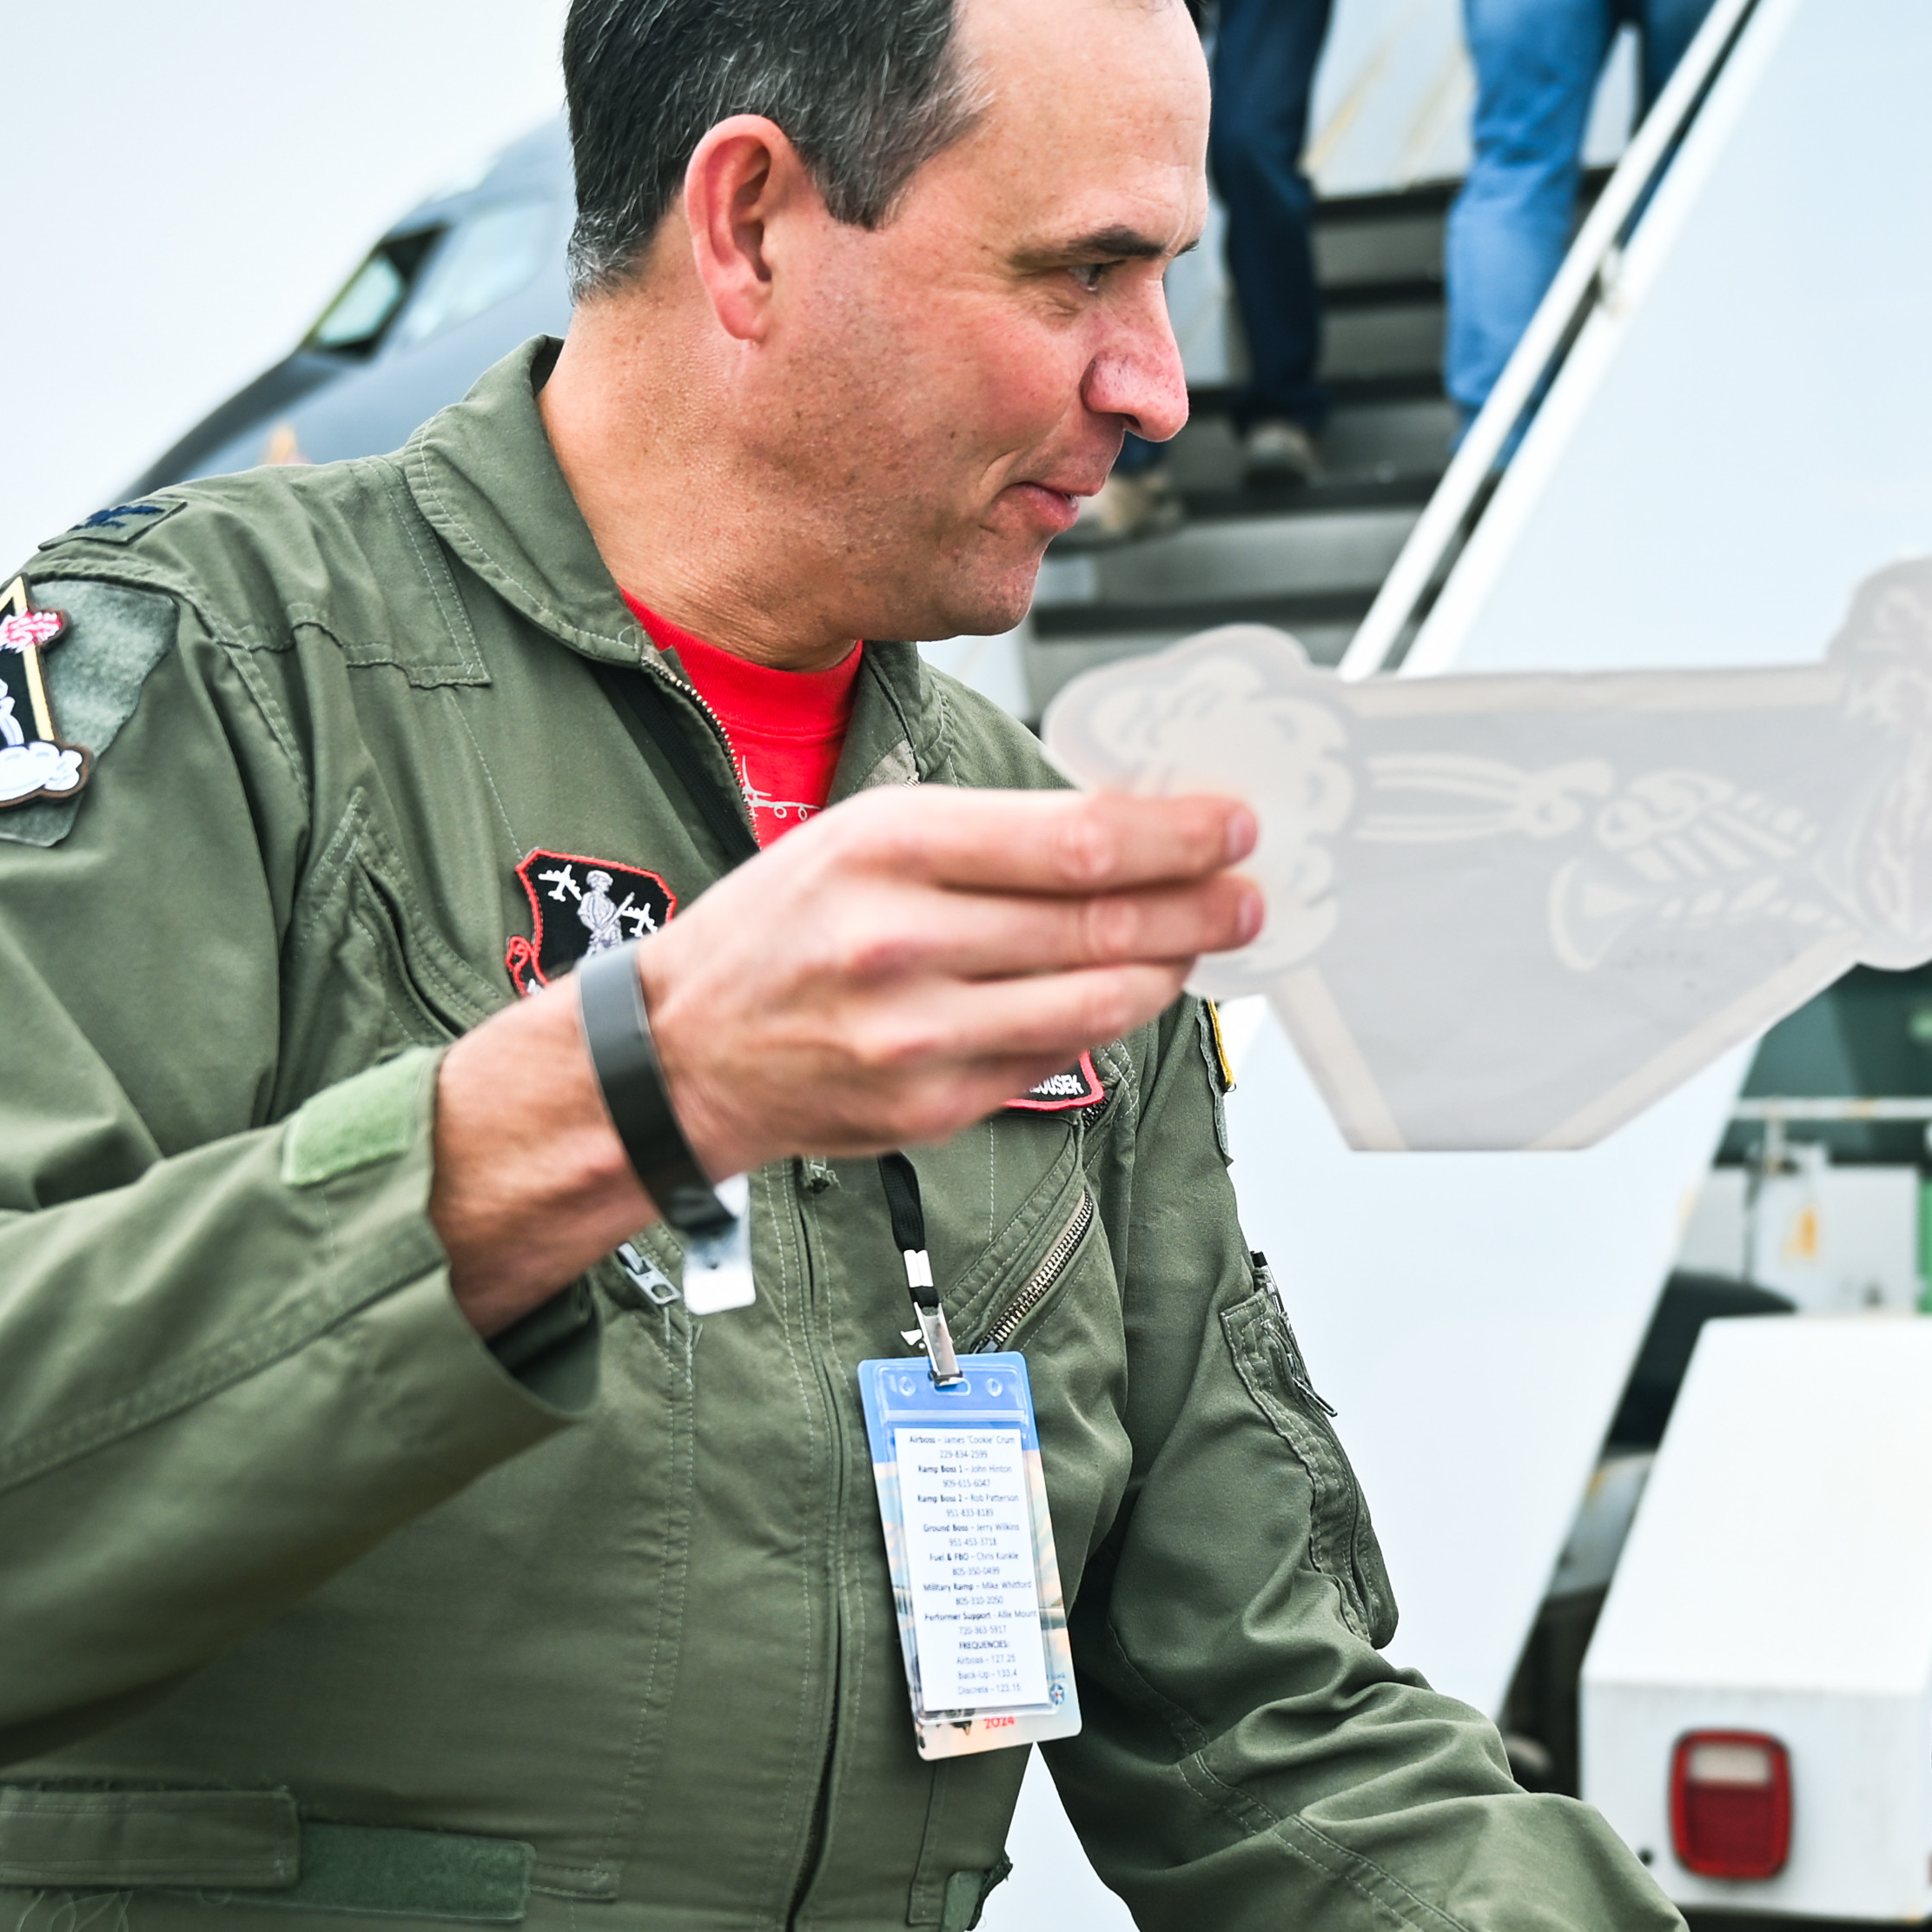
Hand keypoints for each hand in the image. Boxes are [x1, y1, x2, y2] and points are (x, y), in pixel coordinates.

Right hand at [428, 787, 1260, 1330]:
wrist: (680, 1054)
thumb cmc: (776, 930)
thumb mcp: (860, 837)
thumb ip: (986, 836)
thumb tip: (1124, 832)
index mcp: (887, 849)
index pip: (1075, 840)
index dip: (1176, 835)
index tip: (1233, 826)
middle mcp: (904, 942)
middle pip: (1103, 921)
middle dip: (1201, 906)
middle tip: (1251, 895)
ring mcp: (922, 1034)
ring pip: (1099, 999)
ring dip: (1171, 970)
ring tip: (1201, 945)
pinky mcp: (937, 1105)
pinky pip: (1056, 1055)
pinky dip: (1102, 1021)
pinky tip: (1121, 994)